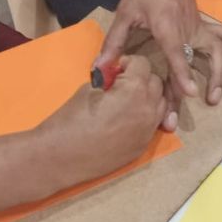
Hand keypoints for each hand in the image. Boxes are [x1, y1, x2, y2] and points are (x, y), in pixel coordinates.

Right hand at [37, 55, 165, 187]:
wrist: (61, 158)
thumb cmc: (71, 119)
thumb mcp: (89, 89)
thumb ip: (108, 79)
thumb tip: (114, 76)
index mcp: (134, 89)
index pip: (143, 63)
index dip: (128, 63)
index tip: (115, 71)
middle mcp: (148, 108)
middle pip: (155, 82)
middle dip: (140, 79)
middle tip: (120, 85)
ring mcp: (148, 130)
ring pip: (160, 103)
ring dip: (147, 97)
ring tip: (126, 102)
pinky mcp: (143, 146)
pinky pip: (153, 124)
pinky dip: (145, 116)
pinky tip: (126, 120)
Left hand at [101, 0, 221, 126]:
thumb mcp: (124, 14)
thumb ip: (113, 44)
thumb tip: (98, 71)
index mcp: (166, 24)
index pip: (176, 52)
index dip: (183, 73)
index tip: (191, 93)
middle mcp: (187, 28)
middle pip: (198, 59)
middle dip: (201, 83)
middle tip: (198, 105)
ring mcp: (198, 26)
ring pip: (217, 50)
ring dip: (220, 74)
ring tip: (216, 97)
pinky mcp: (203, 25)